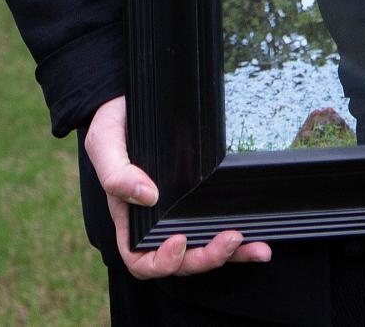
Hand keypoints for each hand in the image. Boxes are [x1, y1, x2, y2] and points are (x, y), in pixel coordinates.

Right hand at [84, 96, 270, 278]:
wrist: (129, 101)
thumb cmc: (112, 126)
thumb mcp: (105, 144)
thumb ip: (117, 174)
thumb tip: (148, 196)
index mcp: (130, 219)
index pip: (141, 259)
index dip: (160, 262)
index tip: (178, 241)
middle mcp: (155, 223)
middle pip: (180, 260)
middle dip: (205, 257)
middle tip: (229, 239)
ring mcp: (179, 213)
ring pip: (203, 249)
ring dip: (231, 254)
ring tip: (256, 248)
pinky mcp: (199, 199)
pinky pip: (217, 226)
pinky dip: (240, 242)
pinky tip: (259, 242)